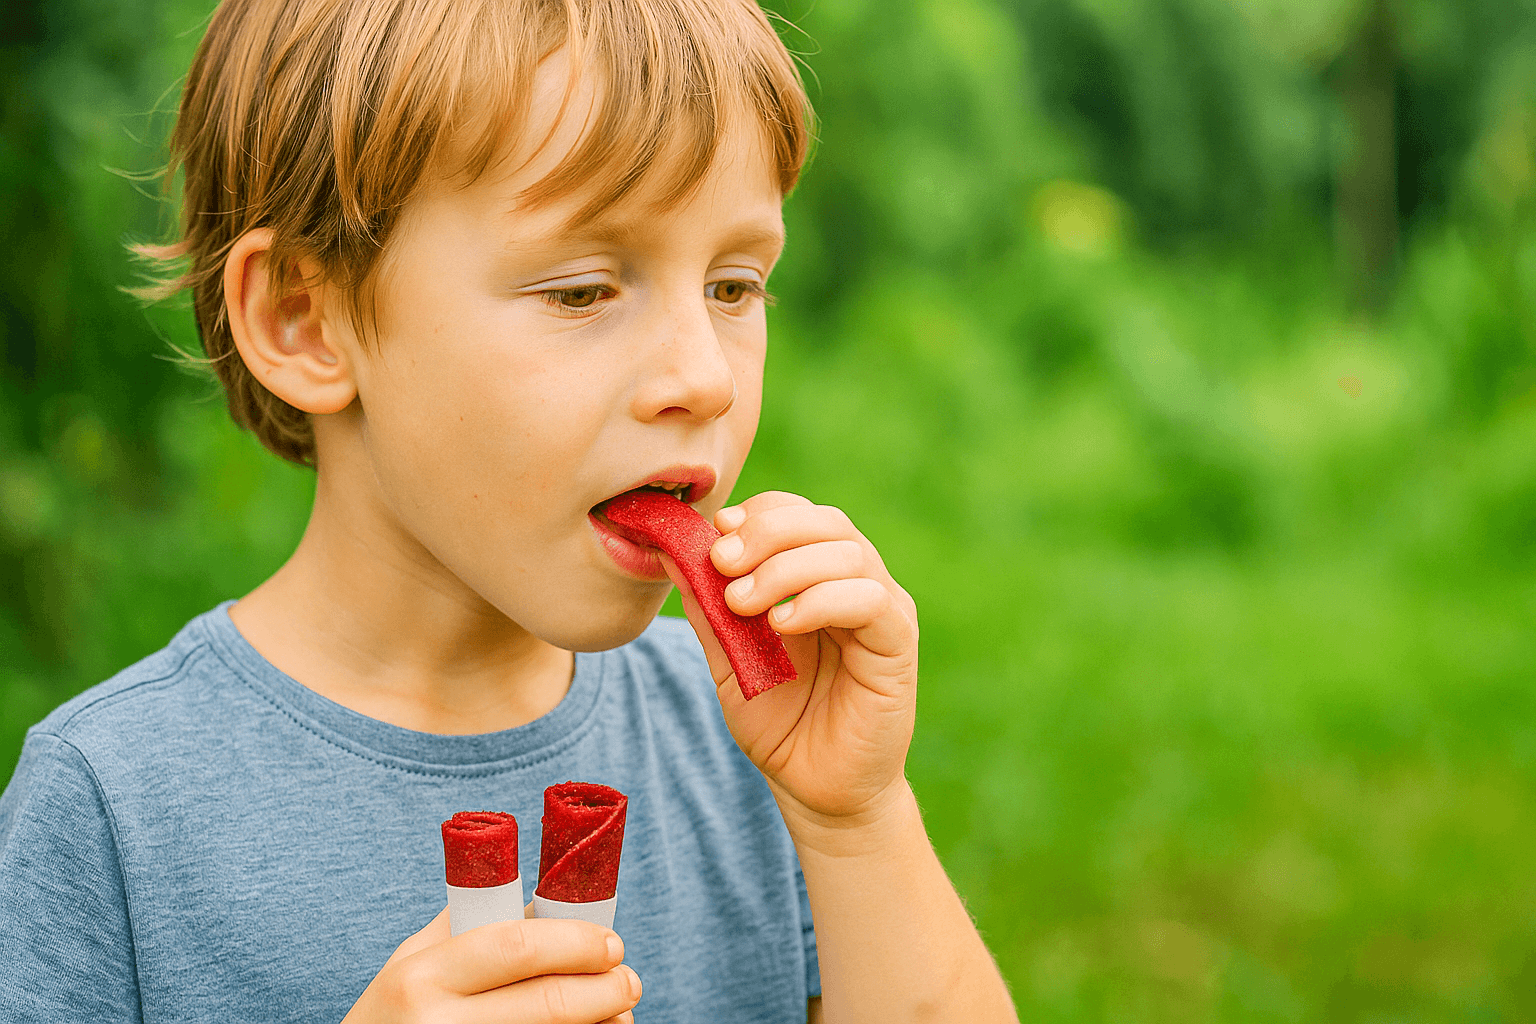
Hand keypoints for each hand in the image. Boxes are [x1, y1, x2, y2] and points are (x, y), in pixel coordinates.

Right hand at [341, 906, 639, 1023]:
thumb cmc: (388, 1019)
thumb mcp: (408, 966)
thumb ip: (466, 927)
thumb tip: (543, 898)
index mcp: (421, 977)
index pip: (518, 947)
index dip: (576, 943)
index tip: (611, 943)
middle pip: (547, 1003)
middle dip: (604, 989)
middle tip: (628, 979)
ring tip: (619, 1013)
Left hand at [663, 491, 918, 832]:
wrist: (815, 789)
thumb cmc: (779, 723)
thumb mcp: (729, 659)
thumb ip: (708, 607)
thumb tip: (670, 550)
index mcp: (819, 576)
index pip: (797, 515)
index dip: (757, 514)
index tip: (714, 534)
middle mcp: (857, 582)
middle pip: (823, 522)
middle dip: (766, 532)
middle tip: (722, 562)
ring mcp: (884, 609)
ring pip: (847, 552)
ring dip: (784, 568)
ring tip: (742, 602)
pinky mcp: (899, 643)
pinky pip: (869, 599)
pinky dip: (821, 600)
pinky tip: (782, 624)